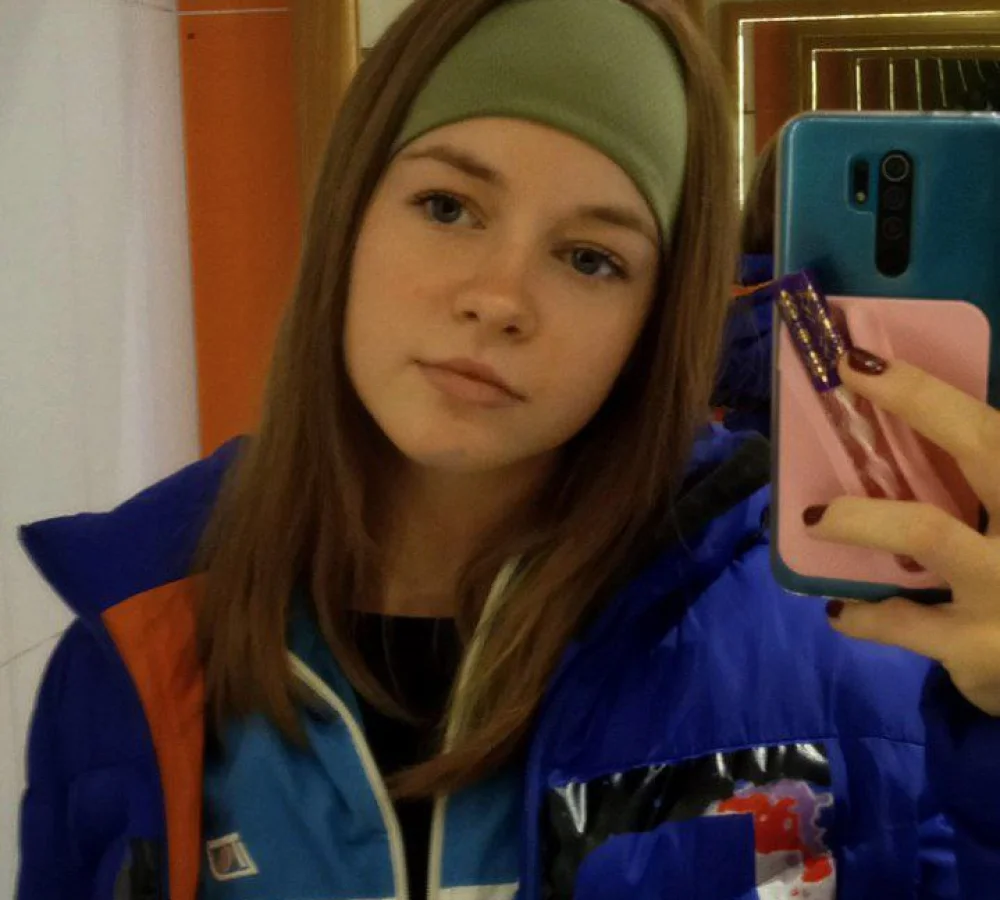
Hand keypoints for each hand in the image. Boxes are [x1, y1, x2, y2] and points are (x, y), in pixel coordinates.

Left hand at [804, 347, 999, 715]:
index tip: (859, 361)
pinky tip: (843, 611)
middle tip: (845, 379)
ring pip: (927, 531)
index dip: (925, 390)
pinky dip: (863, 616)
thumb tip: (902, 430)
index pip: (991, 428)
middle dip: (917, 401)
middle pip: (986, 446)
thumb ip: (976, 479)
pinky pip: (902, 622)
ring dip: (861, 517)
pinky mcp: (981, 648)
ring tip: (817, 518)